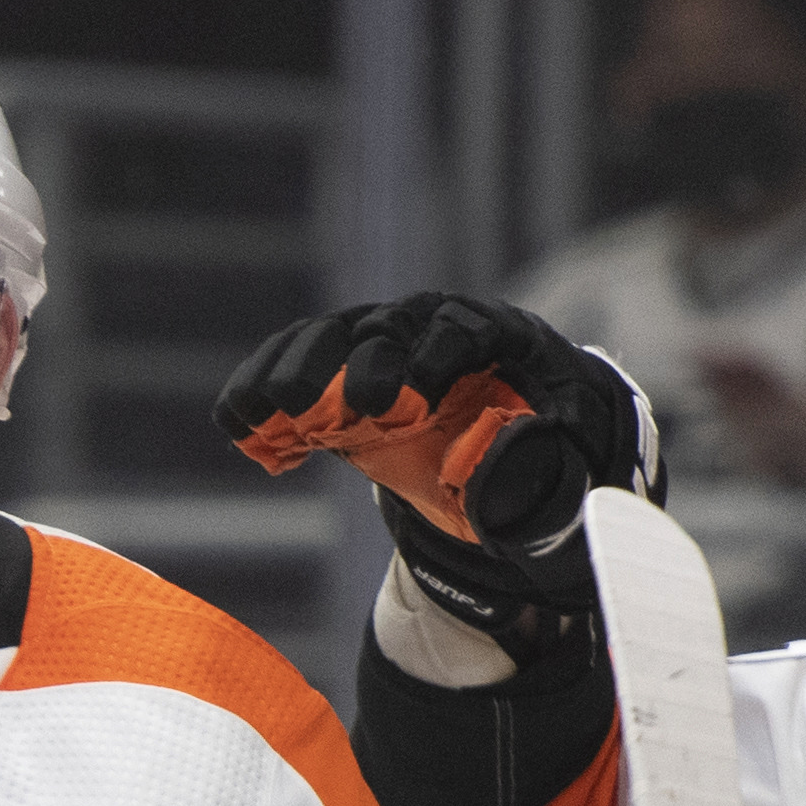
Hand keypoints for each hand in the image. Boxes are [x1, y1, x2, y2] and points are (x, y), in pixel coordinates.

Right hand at [211, 294, 658, 671]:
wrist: (514, 436)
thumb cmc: (549, 450)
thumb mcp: (565, 469)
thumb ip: (546, 479)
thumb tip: (506, 470)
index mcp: (498, 335)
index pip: (462, 329)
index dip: (434, 356)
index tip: (413, 398)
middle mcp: (432, 325)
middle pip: (388, 328)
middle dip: (360, 366)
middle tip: (344, 410)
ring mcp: (380, 344)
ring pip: (330, 338)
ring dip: (293, 374)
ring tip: (263, 417)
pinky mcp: (342, 374)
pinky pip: (294, 367)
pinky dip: (263, 392)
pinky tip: (239, 427)